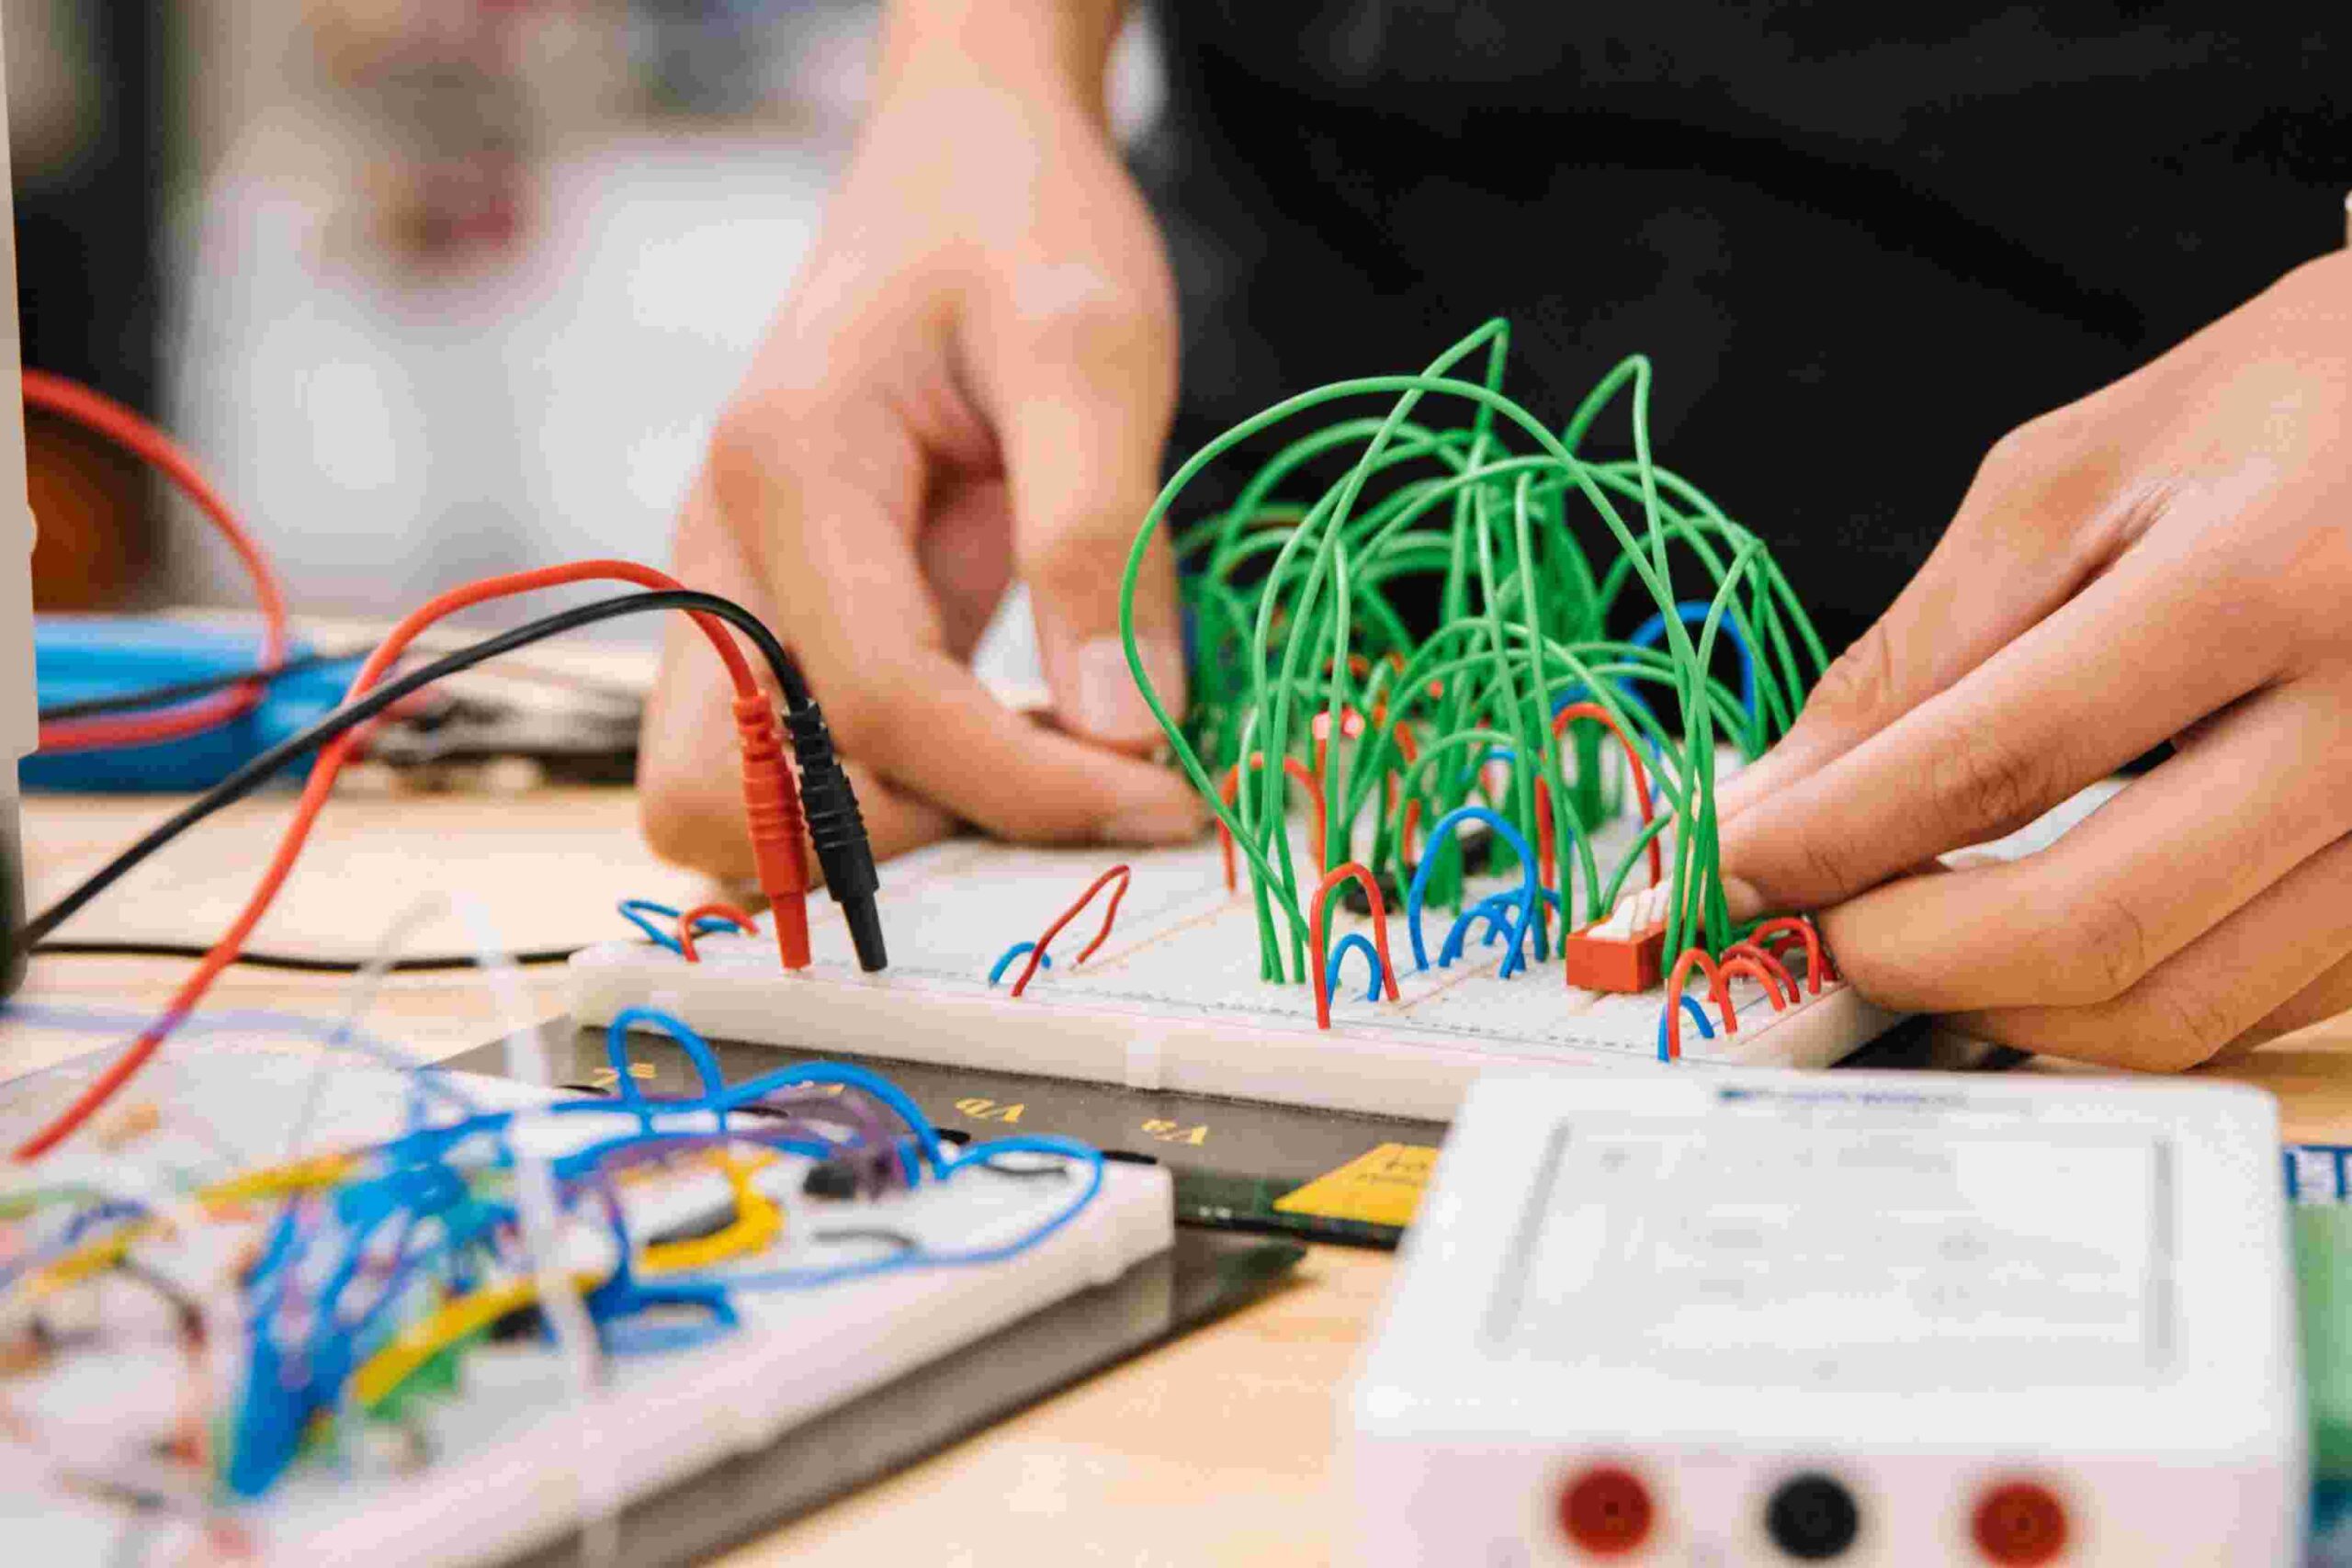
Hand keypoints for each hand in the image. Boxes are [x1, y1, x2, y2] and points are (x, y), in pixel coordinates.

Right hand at [640, 2, 1200, 882]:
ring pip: (726, 801)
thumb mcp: (1093, 347)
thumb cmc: (1021, 225)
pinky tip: (1013, 748)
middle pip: (717, 799)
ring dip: (872, 832)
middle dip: (890, 840)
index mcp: (792, 470)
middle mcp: (724, 547)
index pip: (882, 707)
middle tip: (1057, 796)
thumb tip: (1122, 736)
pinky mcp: (777, 616)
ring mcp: (734, 590)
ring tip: (1037, 775)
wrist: (957, 164)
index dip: (1025, 789)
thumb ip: (1099, 540)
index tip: (1164, 805)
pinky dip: (885, 794)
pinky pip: (789, 759)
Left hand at [1716, 250, 2351, 1068]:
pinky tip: (2039, 939)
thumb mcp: (2077, 476)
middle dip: (1903, 954)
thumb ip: (1919, 652)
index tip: (1729, 871)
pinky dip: (2113, 1000)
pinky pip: (2254, 1010)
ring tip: (1912, 931)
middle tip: (1814, 925)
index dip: (1832, 842)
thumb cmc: (2297, 408)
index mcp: (2265, 575)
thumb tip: (1775, 802)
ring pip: (2175, 1008)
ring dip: (2000, 1004)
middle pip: (2089, 924)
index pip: (1996, 761)